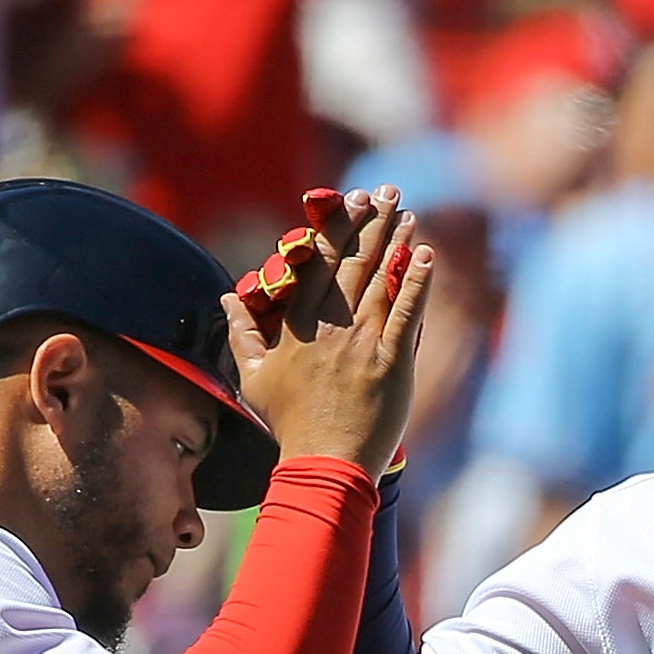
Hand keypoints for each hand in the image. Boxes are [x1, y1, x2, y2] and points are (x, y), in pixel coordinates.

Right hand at [221, 185, 434, 473]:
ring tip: (408, 213)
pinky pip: (407, 313)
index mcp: (299, 324)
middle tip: (387, 191)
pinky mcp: (393, 362)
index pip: (319, 262)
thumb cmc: (288, 423)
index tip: (352, 199)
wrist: (323, 463)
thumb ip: (242, 334)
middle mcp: (331, 326)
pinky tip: (427, 255)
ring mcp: (364, 342)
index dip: (339, 227)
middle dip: (372, 221)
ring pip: (382, 280)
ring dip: (397, 241)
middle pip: (354, 261)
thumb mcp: (254, 379)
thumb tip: (226, 299)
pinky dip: (417, 282)